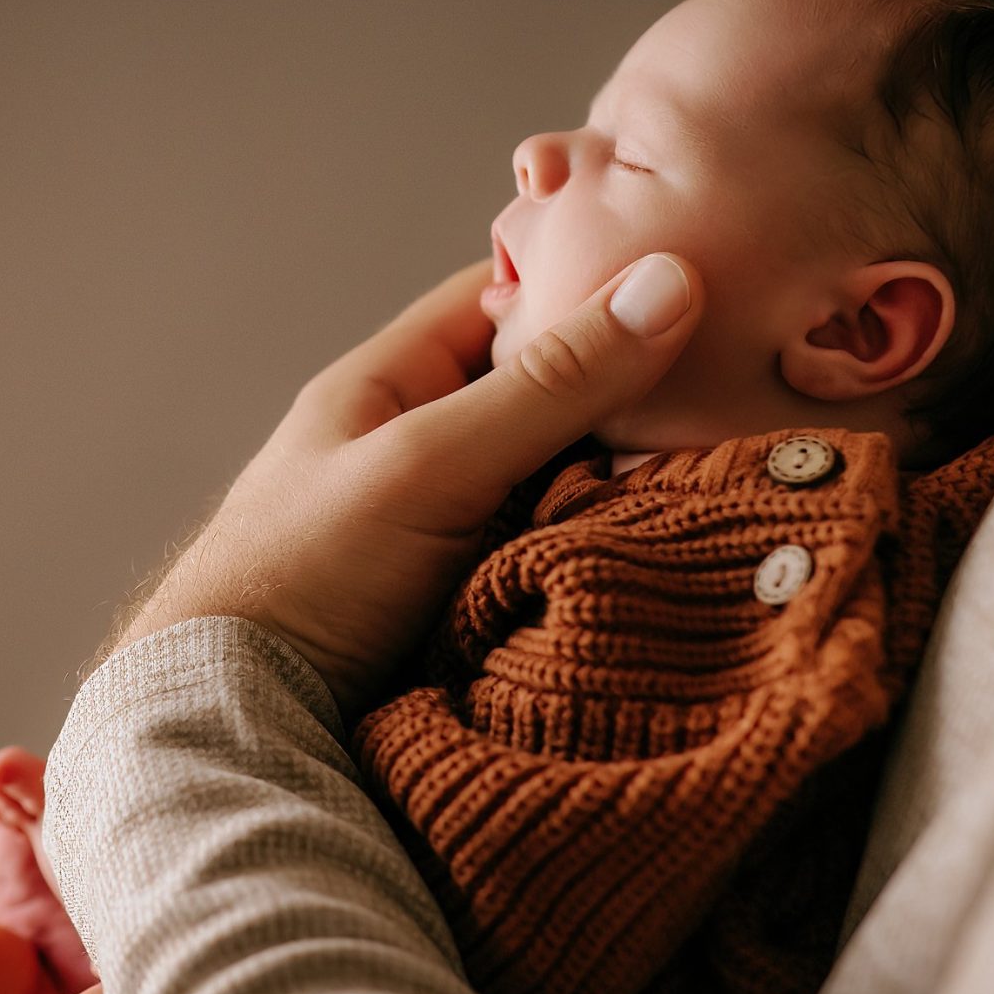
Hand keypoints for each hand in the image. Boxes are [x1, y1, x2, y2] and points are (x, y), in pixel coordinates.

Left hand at [117, 253, 702, 717]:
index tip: (694, 270)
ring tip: (745, 457)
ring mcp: (454, 524)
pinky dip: (617, 542)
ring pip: (572, 474)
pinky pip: (567, 548)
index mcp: (391, 383)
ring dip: (639, 474)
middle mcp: (426, 444)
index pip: (502, 296)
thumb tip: (669, 282)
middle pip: (552, 390)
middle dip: (637, 388)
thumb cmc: (305, 575)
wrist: (246, 723)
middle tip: (747, 376)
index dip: (587, 277)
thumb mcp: (428, 462)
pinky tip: (687, 537)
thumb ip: (546, 384)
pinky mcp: (480, 598)